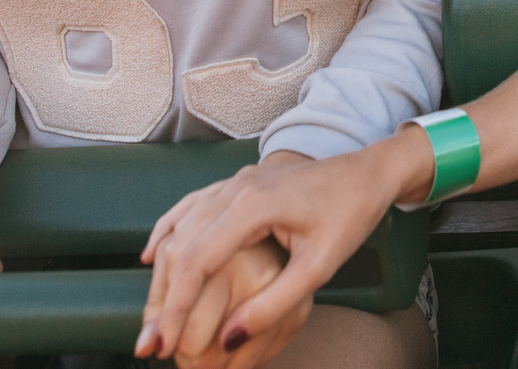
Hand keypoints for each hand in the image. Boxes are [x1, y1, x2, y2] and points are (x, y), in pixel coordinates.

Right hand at [139, 140, 425, 367]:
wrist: (367, 172)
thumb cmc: (350, 214)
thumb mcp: (320, 266)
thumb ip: (275, 304)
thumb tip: (230, 340)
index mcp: (252, 206)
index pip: (196, 262)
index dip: (174, 308)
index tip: (161, 346)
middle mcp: (234, 188)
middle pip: (179, 248)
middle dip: (162, 300)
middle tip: (150, 345)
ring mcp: (233, 182)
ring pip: (180, 229)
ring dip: (162, 274)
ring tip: (152, 318)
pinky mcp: (237, 184)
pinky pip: (190, 208)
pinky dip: (167, 232)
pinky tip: (150, 255)